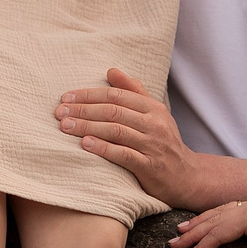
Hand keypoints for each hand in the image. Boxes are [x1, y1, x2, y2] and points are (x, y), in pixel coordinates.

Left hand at [55, 67, 196, 203]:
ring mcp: (153, 145)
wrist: (188, 177)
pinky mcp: (150, 167)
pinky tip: (85, 144)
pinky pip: (124, 154)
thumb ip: (134, 91)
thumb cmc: (164, 143)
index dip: (89, 94)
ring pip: (116, 130)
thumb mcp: (154, 114)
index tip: (66, 97)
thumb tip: (111, 70)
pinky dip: (103, 148)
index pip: (116, 95)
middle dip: (83, 110)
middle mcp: (154, 123)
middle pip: (113, 111)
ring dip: (87, 127)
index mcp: (153, 108)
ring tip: (65, 126)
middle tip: (59, 112)